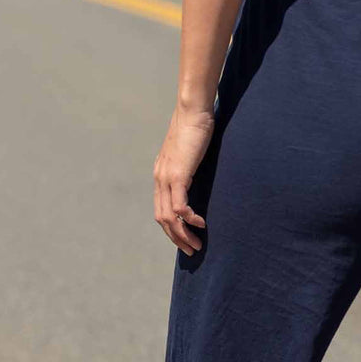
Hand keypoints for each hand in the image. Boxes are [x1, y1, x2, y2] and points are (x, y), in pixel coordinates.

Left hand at [154, 107, 214, 254]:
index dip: (171, 228)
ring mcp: (166, 177)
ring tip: (196, 244)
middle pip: (162, 219)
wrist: (193, 111)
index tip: (185, 239)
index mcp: (161, 174)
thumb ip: (189, 167)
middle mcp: (160, 178)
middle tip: (191, 250)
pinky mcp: (178, 175)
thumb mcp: (189, 153)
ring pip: (169, 217)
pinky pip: (179, 206)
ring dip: (182, 233)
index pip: (161, 209)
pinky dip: (189, 218)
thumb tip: (198, 177)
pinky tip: (201, 223)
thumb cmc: (195, 128)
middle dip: (176, 238)